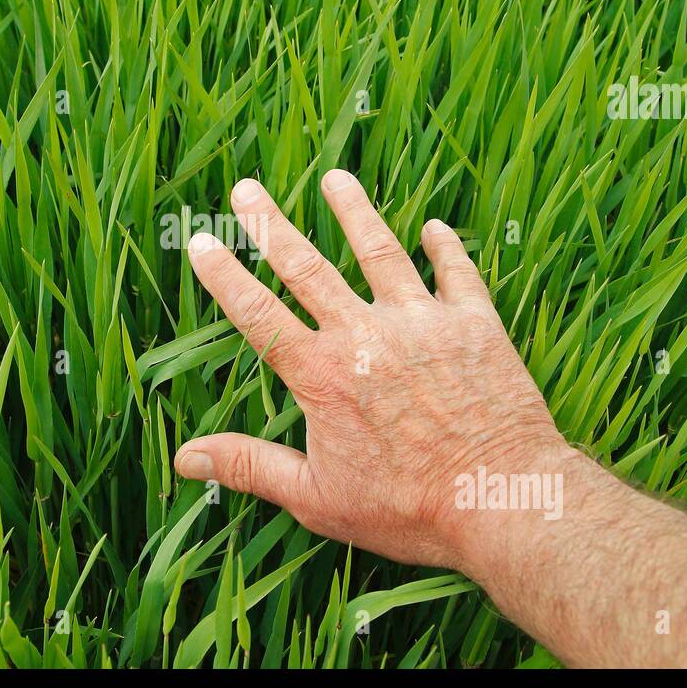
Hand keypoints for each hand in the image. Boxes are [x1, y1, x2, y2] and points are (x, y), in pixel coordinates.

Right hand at [175, 169, 572, 569]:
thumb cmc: (408, 508)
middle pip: (308, 267)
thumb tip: (183, 458)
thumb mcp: (316, 498)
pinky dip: (445, 247)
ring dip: (355, 212)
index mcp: (323, 375)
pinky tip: (435, 226)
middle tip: (246, 189)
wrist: (503, 498)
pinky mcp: (475, 324)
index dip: (225, 276)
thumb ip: (249, 467)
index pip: (259, 314)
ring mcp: (422, 322)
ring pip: (380, 251)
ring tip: (335, 179)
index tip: (200, 241)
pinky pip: (457, 273)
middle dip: (271, 225)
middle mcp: (365, 334)